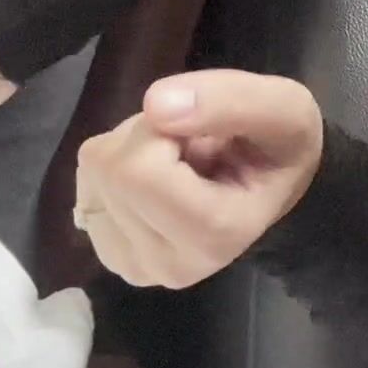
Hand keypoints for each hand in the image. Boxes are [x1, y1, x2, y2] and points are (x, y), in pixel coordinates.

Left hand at [75, 70, 324, 288]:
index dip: (160, 131)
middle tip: (187, 147)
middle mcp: (171, 265)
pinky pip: (86, 189)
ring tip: (176, 165)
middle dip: (144, 138)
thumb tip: (155, 105)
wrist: (267, 188)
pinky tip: (153, 184)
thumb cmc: (276, 148)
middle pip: (112, 171)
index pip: (139, 170)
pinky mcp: (112, 258)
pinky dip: (113, 171)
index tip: (201, 136)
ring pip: (94, 175)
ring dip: (129, 151)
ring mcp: (137, 268)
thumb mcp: (281, 107)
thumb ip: (229, 99)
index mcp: (215, 235)